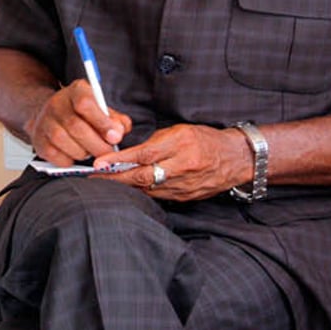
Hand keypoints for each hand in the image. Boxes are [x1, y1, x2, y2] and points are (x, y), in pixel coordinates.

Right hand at [25, 79, 131, 165]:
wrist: (51, 115)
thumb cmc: (82, 114)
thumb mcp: (101, 109)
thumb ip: (115, 120)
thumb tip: (119, 131)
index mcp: (76, 91)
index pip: (85, 103)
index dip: (102, 122)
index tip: (115, 137)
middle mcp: (57, 104)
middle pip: (76, 126)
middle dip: (97, 144)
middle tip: (108, 153)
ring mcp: (45, 122)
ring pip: (64, 142)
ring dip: (83, 152)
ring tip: (90, 152)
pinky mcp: (38, 140)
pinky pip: (54, 155)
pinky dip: (69, 160)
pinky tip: (76, 155)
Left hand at [91, 123, 250, 200]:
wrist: (236, 159)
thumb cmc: (205, 140)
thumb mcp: (180, 131)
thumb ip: (155, 142)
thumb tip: (130, 153)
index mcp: (181, 144)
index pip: (144, 153)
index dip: (120, 160)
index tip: (100, 163)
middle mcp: (183, 166)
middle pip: (143, 176)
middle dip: (116, 179)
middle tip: (94, 180)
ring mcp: (185, 185)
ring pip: (148, 189)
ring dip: (126, 187)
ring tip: (106, 185)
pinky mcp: (186, 197)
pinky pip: (158, 196)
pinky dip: (143, 192)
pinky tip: (130, 190)